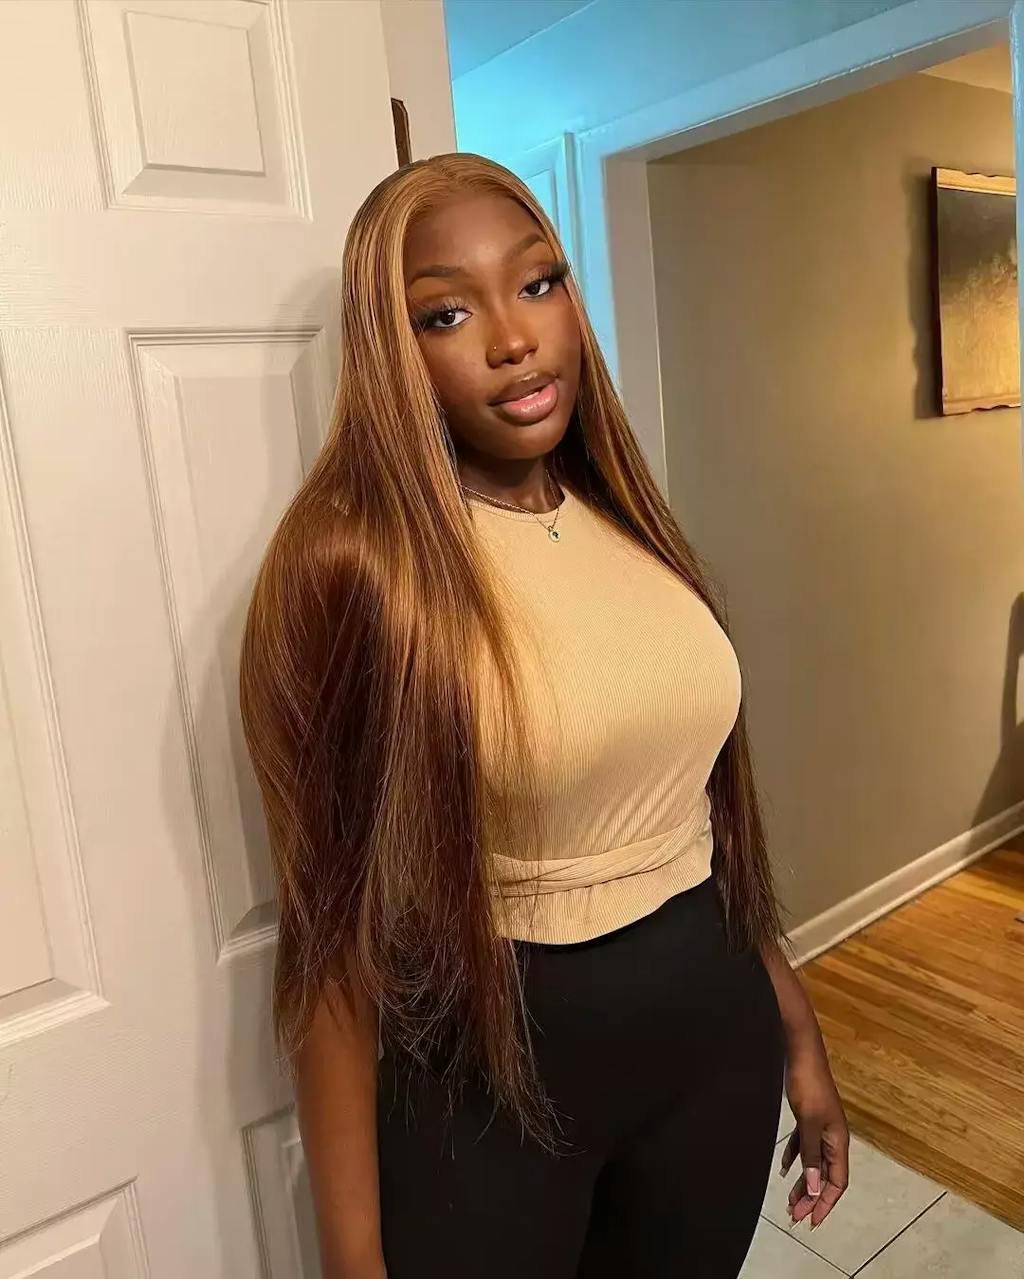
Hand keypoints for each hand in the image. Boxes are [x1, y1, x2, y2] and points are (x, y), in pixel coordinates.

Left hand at [779, 1043, 849, 1228]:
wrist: (802, 1054)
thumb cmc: (809, 1086)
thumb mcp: (809, 1123)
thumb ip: (811, 1155)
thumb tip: (815, 1188)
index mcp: (838, 1141)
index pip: (837, 1181)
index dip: (826, 1203)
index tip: (812, 1221)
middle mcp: (833, 1138)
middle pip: (825, 1176)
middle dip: (811, 1198)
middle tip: (794, 1216)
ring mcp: (821, 1127)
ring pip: (813, 1163)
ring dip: (803, 1182)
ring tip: (789, 1201)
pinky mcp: (808, 1118)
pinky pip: (804, 1146)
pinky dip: (795, 1159)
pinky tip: (785, 1169)